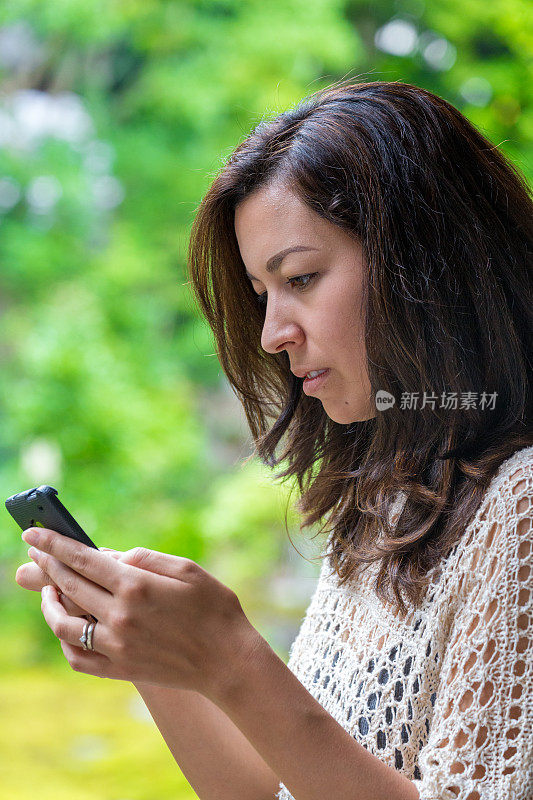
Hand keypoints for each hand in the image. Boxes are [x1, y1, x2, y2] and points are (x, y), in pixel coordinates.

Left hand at [19, 527, 261, 700]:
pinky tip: (67, 624)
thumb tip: (110, 556)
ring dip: (49, 603)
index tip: (32, 534)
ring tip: (49, 588)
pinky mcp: (120, 670)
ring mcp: (117, 647)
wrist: (229, 661)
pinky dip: (65, 640)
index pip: (82, 559)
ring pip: (65, 624)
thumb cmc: (215, 608)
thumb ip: (145, 557)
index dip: (53, 544)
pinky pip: (78, 657)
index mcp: (137, 586)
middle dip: (47, 564)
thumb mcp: (187, 569)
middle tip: (35, 551)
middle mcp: (120, 616)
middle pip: (69, 586)